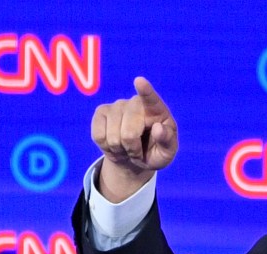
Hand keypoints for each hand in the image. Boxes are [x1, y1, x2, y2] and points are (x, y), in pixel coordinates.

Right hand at [91, 76, 177, 201]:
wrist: (135, 157)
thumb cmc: (155, 152)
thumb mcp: (167, 152)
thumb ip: (167, 141)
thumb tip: (159, 128)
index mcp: (157, 110)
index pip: (151, 99)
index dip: (145, 91)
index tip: (139, 81)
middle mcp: (135, 103)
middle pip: (129, 133)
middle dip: (133, 149)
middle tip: (138, 153)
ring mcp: (117, 105)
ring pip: (112, 137)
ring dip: (120, 150)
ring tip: (127, 149)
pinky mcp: (101, 112)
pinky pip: (99, 136)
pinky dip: (106, 147)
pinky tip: (114, 145)